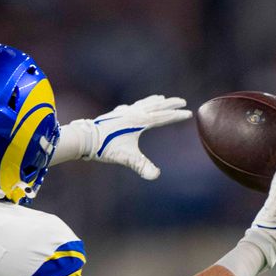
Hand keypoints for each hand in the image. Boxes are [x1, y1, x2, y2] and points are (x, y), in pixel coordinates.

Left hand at [52, 95, 191, 178]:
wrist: (85, 138)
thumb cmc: (106, 147)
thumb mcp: (127, 157)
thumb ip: (142, 166)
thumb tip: (156, 176)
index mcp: (140, 121)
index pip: (163, 117)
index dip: (177, 116)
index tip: (189, 113)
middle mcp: (133, 113)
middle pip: (156, 106)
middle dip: (170, 104)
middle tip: (182, 100)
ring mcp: (123, 112)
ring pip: (143, 104)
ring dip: (154, 101)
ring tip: (161, 98)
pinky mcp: (114, 114)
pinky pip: (130, 107)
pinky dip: (138, 105)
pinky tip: (133, 107)